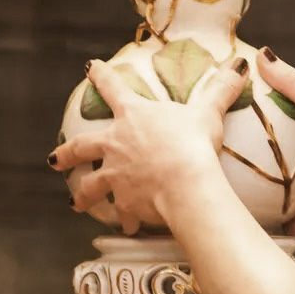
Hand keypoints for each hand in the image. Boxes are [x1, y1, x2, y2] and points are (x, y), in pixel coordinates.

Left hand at [50, 55, 250, 234]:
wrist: (184, 183)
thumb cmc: (192, 143)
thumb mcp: (207, 112)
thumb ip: (219, 90)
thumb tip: (239, 67)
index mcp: (133, 116)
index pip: (113, 88)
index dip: (101, 76)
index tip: (90, 68)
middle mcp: (116, 144)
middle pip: (82, 146)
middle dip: (67, 153)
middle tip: (55, 159)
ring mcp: (115, 175)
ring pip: (90, 186)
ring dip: (82, 195)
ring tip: (75, 203)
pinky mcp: (123, 202)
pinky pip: (122, 213)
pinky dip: (126, 220)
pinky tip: (127, 226)